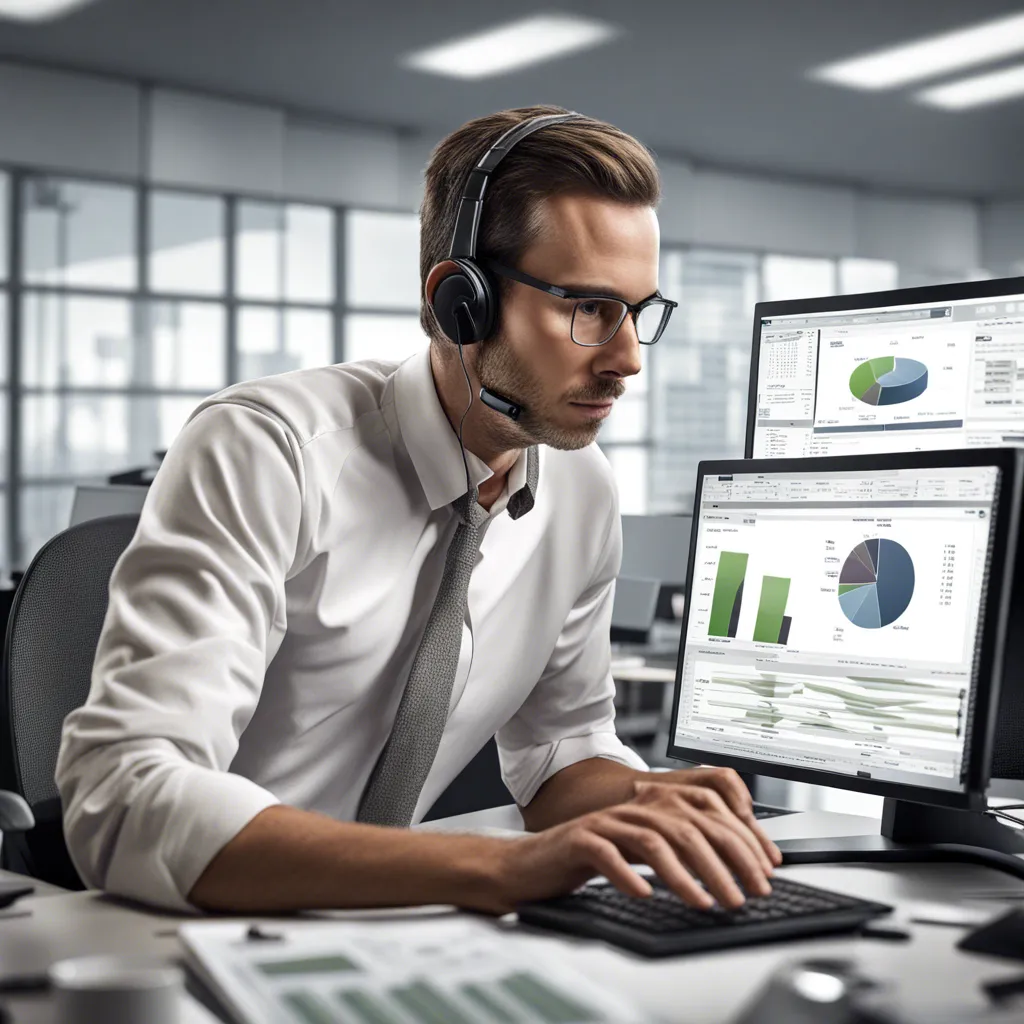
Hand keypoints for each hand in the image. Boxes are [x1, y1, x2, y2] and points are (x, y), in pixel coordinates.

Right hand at [486, 774, 781, 914]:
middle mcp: (631, 807)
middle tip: (743, 894)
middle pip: (687, 827)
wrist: (531, 863)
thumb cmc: (589, 859)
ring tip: (704, 902)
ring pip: (653, 840)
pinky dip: (628, 875)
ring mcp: (605, 822)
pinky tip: (645, 895)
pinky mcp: (578, 840)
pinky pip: (607, 854)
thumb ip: (678, 849)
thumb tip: (730, 867)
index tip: (762, 873)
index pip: (706, 815)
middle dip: (722, 862)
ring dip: (685, 875)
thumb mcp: (640, 850)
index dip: (739, 841)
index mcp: (651, 805)